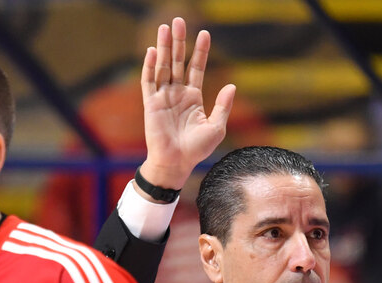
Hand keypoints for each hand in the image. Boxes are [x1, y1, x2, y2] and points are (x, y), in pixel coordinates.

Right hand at [139, 16, 235, 192]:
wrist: (177, 163)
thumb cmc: (196, 150)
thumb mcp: (216, 127)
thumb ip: (222, 106)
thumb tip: (231, 87)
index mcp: (192, 97)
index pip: (196, 68)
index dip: (200, 51)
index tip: (205, 33)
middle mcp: (177, 94)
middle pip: (177, 61)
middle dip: (179, 41)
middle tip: (178, 20)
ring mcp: (163, 97)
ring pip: (163, 66)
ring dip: (164, 47)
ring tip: (165, 28)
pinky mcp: (151, 104)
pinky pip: (150, 81)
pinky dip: (151, 66)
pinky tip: (153, 51)